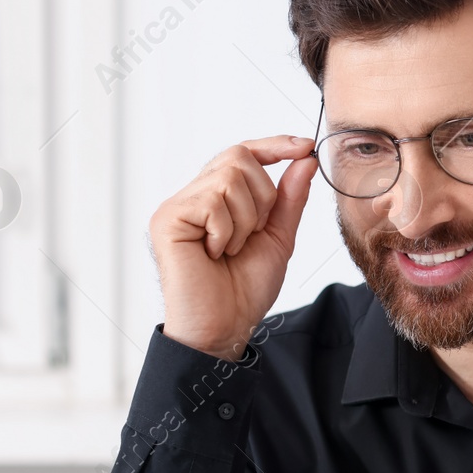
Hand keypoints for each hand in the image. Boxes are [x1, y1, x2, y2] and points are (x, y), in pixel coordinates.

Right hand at [150, 136, 318, 360]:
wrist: (225, 327)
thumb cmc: (244, 289)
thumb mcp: (279, 238)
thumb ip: (290, 199)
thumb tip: (305, 159)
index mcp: (219, 198)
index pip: (244, 153)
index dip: (274, 145)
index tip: (305, 147)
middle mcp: (195, 195)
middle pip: (239, 158)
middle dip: (263, 197)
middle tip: (255, 233)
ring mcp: (178, 205)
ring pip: (228, 178)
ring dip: (246, 220)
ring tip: (232, 249)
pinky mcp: (167, 219)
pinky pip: (212, 202)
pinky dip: (226, 232)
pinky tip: (215, 254)